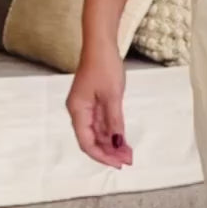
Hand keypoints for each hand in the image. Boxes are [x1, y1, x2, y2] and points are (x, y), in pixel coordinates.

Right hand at [66, 39, 132, 167]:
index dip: (102, 156)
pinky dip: (112, 132)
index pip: (86, 142)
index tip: (118, 163)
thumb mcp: (112, 96)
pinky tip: (123, 140)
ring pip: (97, 133)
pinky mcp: (94, 102)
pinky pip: (101, 123)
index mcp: (77, 110)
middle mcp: (79, 111)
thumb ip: (114, 121)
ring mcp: (86, 107)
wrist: (101, 43)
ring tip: (129, 153)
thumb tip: (118, 143)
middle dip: (109, 152)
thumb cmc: (104, 65)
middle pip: (91, 139)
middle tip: (128, 160)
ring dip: (112, 144)